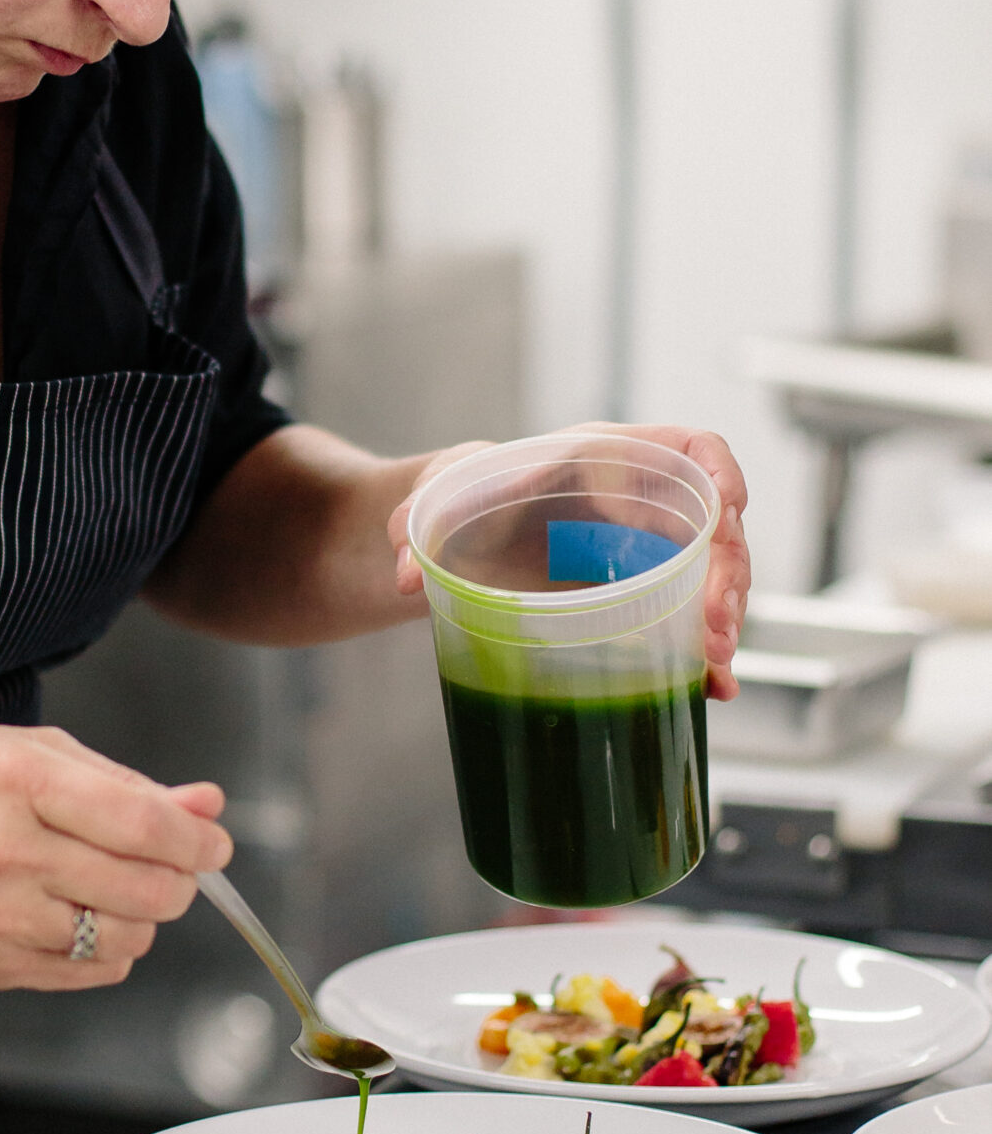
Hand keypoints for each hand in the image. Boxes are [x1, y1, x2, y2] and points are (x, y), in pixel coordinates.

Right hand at [0, 723, 231, 988]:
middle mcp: (5, 849)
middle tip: (171, 868)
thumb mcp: (34, 755)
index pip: (141, 824)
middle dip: (179, 882)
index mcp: (18, 779)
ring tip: (114, 891)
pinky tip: (82, 918)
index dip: (195, 840)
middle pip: (145, 889)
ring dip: (143, 919)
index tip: (213, 844)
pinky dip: (109, 950)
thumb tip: (206, 806)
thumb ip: (125, 783)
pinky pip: (92, 972)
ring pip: (126, 938)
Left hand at [387, 424, 749, 701]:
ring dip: (726, 619)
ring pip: (713, 577)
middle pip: (715, 524)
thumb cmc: (459, 496)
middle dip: (727, 573)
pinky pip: (689, 622)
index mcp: (604, 457)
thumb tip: (406, 574)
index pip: (688, 445)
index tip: (727, 506)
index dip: (719, 470)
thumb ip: (418, 519)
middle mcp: (640, 501)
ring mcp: (647, 552)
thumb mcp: (437, 493)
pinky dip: (705, 656)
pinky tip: (713, 688)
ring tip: (715, 664)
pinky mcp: (641, 598)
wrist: (454, 538)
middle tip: (714, 625)